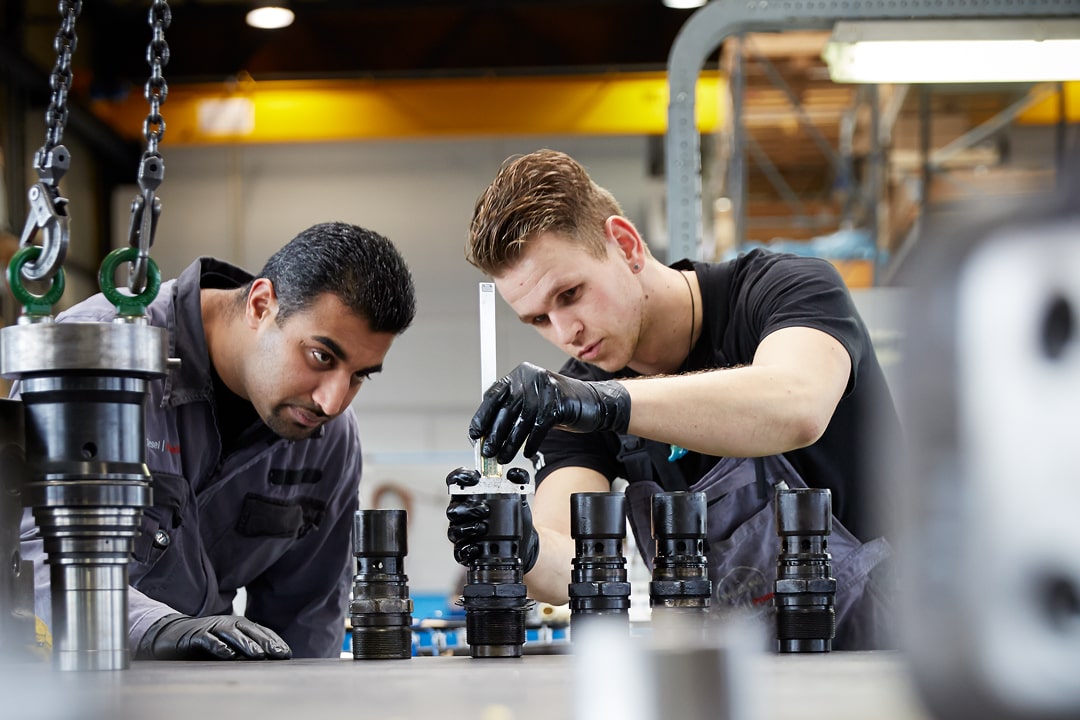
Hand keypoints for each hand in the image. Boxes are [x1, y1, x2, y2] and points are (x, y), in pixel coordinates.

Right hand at [137, 614, 292, 660]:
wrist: (171, 635)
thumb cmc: (204, 643)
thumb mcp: (228, 647)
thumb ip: (244, 652)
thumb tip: (268, 661)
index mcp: (238, 625)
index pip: (261, 631)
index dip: (274, 641)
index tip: (286, 653)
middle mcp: (227, 623)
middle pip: (250, 630)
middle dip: (265, 642)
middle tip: (278, 654)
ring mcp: (211, 627)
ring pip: (232, 633)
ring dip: (246, 644)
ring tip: (258, 655)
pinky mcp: (195, 635)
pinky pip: (208, 639)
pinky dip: (218, 646)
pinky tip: (227, 654)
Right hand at [445, 466, 539, 571]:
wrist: (521, 543)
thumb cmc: (514, 517)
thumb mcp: (519, 497)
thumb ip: (519, 480)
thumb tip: (514, 473)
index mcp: (468, 497)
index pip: (455, 482)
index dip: (460, 477)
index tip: (474, 478)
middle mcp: (461, 514)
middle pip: (452, 509)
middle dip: (468, 509)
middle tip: (485, 510)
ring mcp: (461, 533)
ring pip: (453, 530)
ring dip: (467, 529)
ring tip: (483, 528)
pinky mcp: (464, 551)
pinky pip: (459, 552)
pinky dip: (467, 549)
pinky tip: (477, 548)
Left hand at [469, 362, 630, 462]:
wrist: (593, 402)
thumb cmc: (559, 405)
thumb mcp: (533, 401)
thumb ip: (512, 411)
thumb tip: (487, 433)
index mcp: (520, 374)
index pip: (493, 395)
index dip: (481, 417)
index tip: (474, 435)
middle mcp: (531, 377)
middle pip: (505, 410)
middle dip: (494, 435)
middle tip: (487, 452)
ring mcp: (545, 389)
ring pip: (521, 422)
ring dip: (510, 444)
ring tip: (503, 458)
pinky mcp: (558, 403)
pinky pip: (538, 428)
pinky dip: (531, 443)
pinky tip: (526, 453)